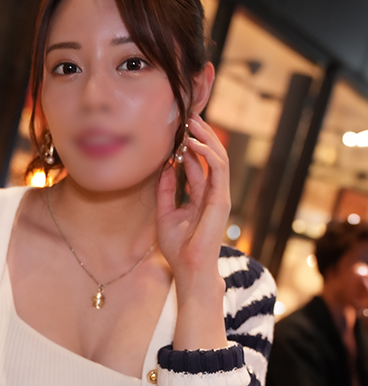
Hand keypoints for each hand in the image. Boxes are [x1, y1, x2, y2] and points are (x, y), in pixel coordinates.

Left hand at [156, 112, 229, 284]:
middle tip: (188, 116)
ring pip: (218, 157)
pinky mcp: (222, 199)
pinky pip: (218, 169)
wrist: (189, 268)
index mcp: (201, 197)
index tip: (176, 129)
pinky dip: (207, 153)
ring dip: (206, 138)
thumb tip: (164, 167)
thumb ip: (166, 191)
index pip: (197, 164)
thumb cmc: (178, 248)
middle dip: (201, 135)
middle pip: (210, 156)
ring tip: (192, 122)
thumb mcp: (164, 214)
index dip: (188, 145)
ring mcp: (219, 195)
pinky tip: (193, 143)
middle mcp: (212, 193)